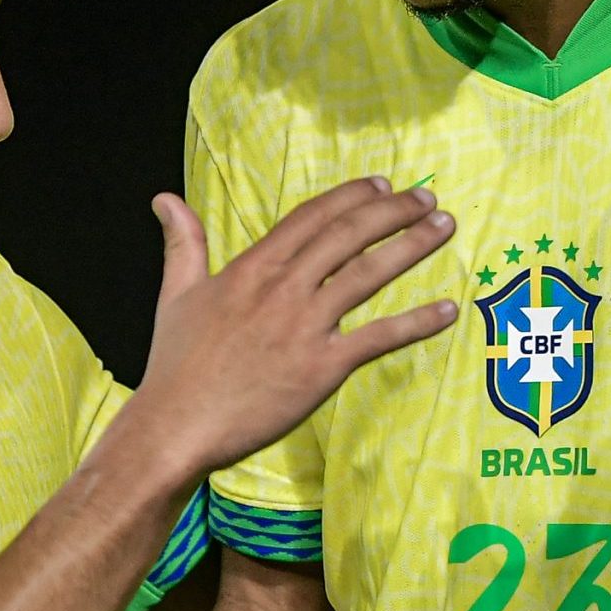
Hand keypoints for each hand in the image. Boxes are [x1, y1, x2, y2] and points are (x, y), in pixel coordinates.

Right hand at [138, 177, 457, 471]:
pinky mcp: (323, 367)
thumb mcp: (176, 293)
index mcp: (253, 268)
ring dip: (412, 246)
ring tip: (445, 228)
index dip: (351, 197)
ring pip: (369, 273)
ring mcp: (306, 326)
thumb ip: (183, 243)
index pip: (312, 217)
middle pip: (348, 235)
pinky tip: (447, 310)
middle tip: (427, 197)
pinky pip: (379, 337)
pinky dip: (416, 322)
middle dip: (393, 210)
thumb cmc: (176, 366)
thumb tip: (164, 199)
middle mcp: (284, 288)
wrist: (178, 425)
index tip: (382, 184)